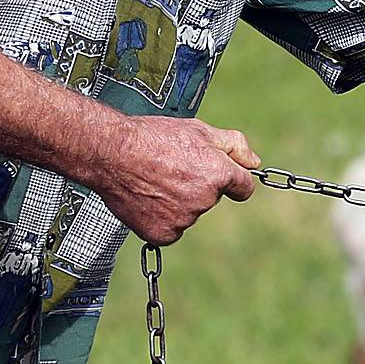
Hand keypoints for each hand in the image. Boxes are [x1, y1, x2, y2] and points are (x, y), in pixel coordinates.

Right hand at [92, 116, 259, 244]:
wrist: (110, 153)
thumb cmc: (152, 138)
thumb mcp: (198, 130)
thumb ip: (234, 146)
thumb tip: (254, 163)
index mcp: (219, 174)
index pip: (244, 187)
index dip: (232, 179)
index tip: (216, 174)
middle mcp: (204, 200)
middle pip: (211, 198)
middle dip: (197, 184)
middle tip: (171, 167)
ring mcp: (184, 220)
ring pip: (189, 213)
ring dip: (177, 201)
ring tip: (153, 180)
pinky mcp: (164, 234)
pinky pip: (171, 228)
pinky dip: (161, 217)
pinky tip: (147, 198)